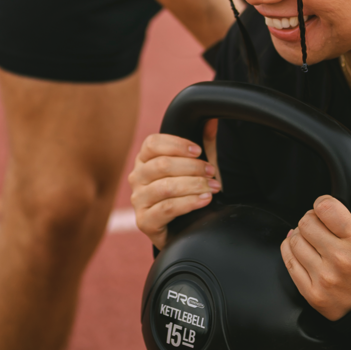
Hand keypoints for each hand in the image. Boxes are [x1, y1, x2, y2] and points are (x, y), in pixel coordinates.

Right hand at [129, 120, 219, 248]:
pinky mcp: (145, 221)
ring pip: (166, 187)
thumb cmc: (186, 193)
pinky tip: (205, 200)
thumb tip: (213, 120)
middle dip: (193, 167)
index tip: (199, 151)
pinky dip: (190, 202)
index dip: (177, 145)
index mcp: (144, 160)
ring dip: (194, 185)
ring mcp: (138, 200)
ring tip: (213, 187)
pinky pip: (167, 208)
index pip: (152, 143)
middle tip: (213, 173)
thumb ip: (204, 144)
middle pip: (162, 164)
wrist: (182, 229)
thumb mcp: (196, 167)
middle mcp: (137, 178)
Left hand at [281, 174, 350, 320]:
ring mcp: (325, 278)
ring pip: (294, 240)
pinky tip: (304, 249)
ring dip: (301, 235)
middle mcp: (341, 260)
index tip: (327, 208)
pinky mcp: (312, 293)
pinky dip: (291, 250)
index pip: (325, 208)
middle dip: (312, 218)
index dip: (323, 204)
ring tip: (314, 238)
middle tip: (321, 224)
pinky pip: (288, 261)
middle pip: (306, 222)